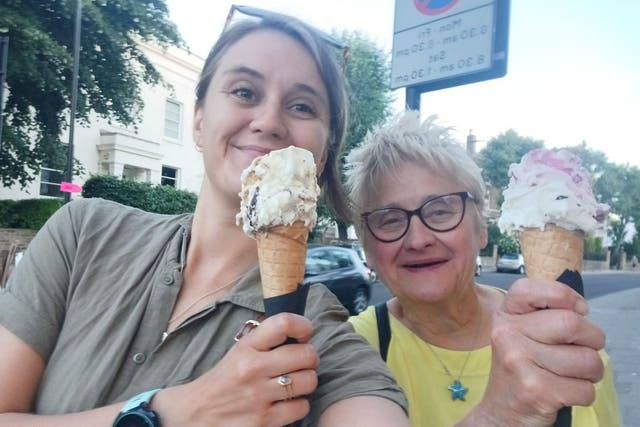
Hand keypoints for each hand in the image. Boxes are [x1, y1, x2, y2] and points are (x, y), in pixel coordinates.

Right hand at [154, 313, 318, 426]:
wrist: (195, 413)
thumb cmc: (224, 379)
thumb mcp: (238, 350)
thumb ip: (264, 337)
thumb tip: (296, 326)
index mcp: (246, 347)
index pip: (284, 323)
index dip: (303, 326)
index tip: (304, 333)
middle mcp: (253, 368)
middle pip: (306, 354)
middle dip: (309, 358)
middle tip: (301, 362)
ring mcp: (259, 396)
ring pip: (309, 381)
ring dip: (306, 381)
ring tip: (294, 382)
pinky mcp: (264, 421)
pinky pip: (301, 407)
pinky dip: (298, 405)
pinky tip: (286, 402)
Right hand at [474, 278, 604, 426]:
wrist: (501, 412)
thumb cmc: (520, 369)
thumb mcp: (520, 333)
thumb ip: (543, 313)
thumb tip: (581, 309)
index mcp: (505, 315)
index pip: (534, 288)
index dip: (565, 296)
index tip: (578, 310)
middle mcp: (507, 334)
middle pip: (572, 323)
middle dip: (592, 340)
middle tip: (582, 351)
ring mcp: (518, 361)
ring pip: (587, 359)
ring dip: (591, 372)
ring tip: (572, 375)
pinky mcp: (535, 389)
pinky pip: (586, 388)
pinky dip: (584, 394)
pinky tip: (564, 392)